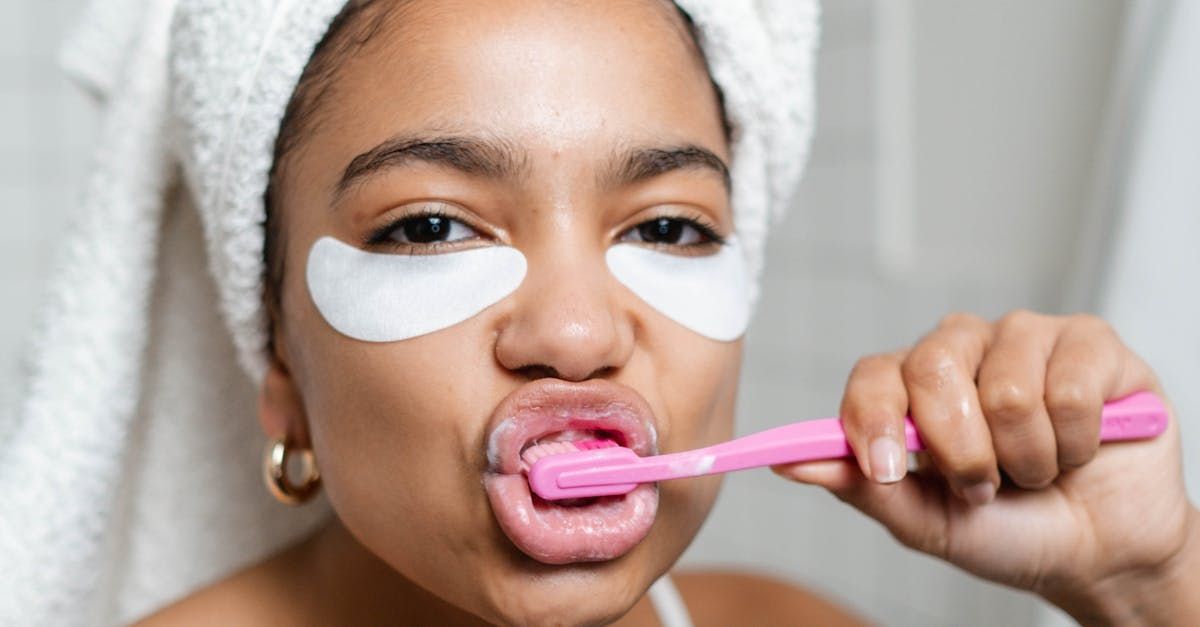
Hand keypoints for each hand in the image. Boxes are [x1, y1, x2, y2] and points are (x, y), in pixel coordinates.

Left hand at [773, 311, 1198, 622]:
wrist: (1097, 551)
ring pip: (1006, 388)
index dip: (873, 419)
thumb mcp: (926, 523)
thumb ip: (861, 488)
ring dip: (1026, 457)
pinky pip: (1068, 388)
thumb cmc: (1007, 529)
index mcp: (911, 385)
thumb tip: (787, 462)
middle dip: (960, 450)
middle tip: (984, 485)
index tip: (885, 469)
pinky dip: (1076, 442)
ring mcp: (1023, 338)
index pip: (873, 374)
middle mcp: (961, 349)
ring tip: (1038, 469)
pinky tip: (1082, 447)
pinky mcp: (1088, 342)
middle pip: (931, 367)